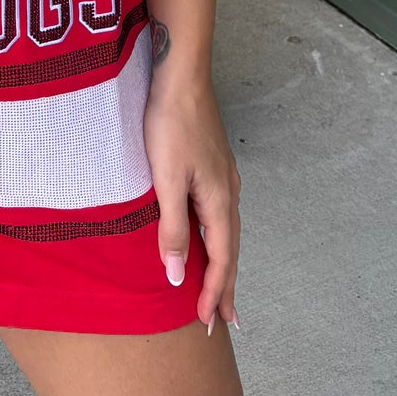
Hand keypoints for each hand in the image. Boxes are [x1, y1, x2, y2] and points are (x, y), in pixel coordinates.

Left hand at [143, 41, 241, 333]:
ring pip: (226, 232)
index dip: (214, 292)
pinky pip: (219, 214)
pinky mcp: (212, 164)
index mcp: (219, 201)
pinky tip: (208, 237)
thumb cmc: (170, 124)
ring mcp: (222, 177)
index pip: (221, 260)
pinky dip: (217, 238)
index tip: (208, 321)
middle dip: (226, 286)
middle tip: (225, 320)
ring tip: (219, 289)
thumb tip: (178, 277)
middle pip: (230, 250)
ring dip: (223, 264)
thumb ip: (171, 230)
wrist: (181, 74)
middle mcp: (227, 192)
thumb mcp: (166, 180)